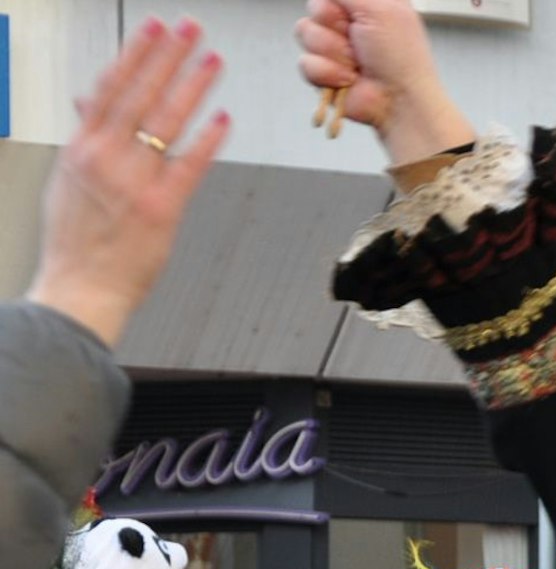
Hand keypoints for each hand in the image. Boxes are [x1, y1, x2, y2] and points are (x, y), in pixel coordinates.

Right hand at [24, 18, 228, 347]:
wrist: (80, 288)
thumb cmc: (76, 238)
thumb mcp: (67, 179)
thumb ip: (85, 138)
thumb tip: (88, 101)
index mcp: (81, 148)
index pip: (111, 87)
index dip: (136, 54)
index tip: (154, 28)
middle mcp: (106, 159)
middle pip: (141, 95)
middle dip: (168, 57)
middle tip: (190, 28)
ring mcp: (134, 183)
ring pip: (166, 123)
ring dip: (192, 87)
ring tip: (212, 59)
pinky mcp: (162, 209)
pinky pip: (189, 166)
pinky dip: (207, 140)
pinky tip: (223, 118)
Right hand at [296, 0, 474, 164]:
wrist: (398, 101)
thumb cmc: (401, 58)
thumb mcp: (381, 8)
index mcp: (367, 3)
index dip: (337, 3)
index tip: (354, 13)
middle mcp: (349, 23)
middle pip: (315, 7)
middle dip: (334, 23)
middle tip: (357, 38)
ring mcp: (334, 47)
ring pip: (304, 31)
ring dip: (333, 50)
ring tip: (356, 62)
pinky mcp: (323, 71)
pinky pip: (305, 62)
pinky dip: (327, 72)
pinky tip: (348, 78)